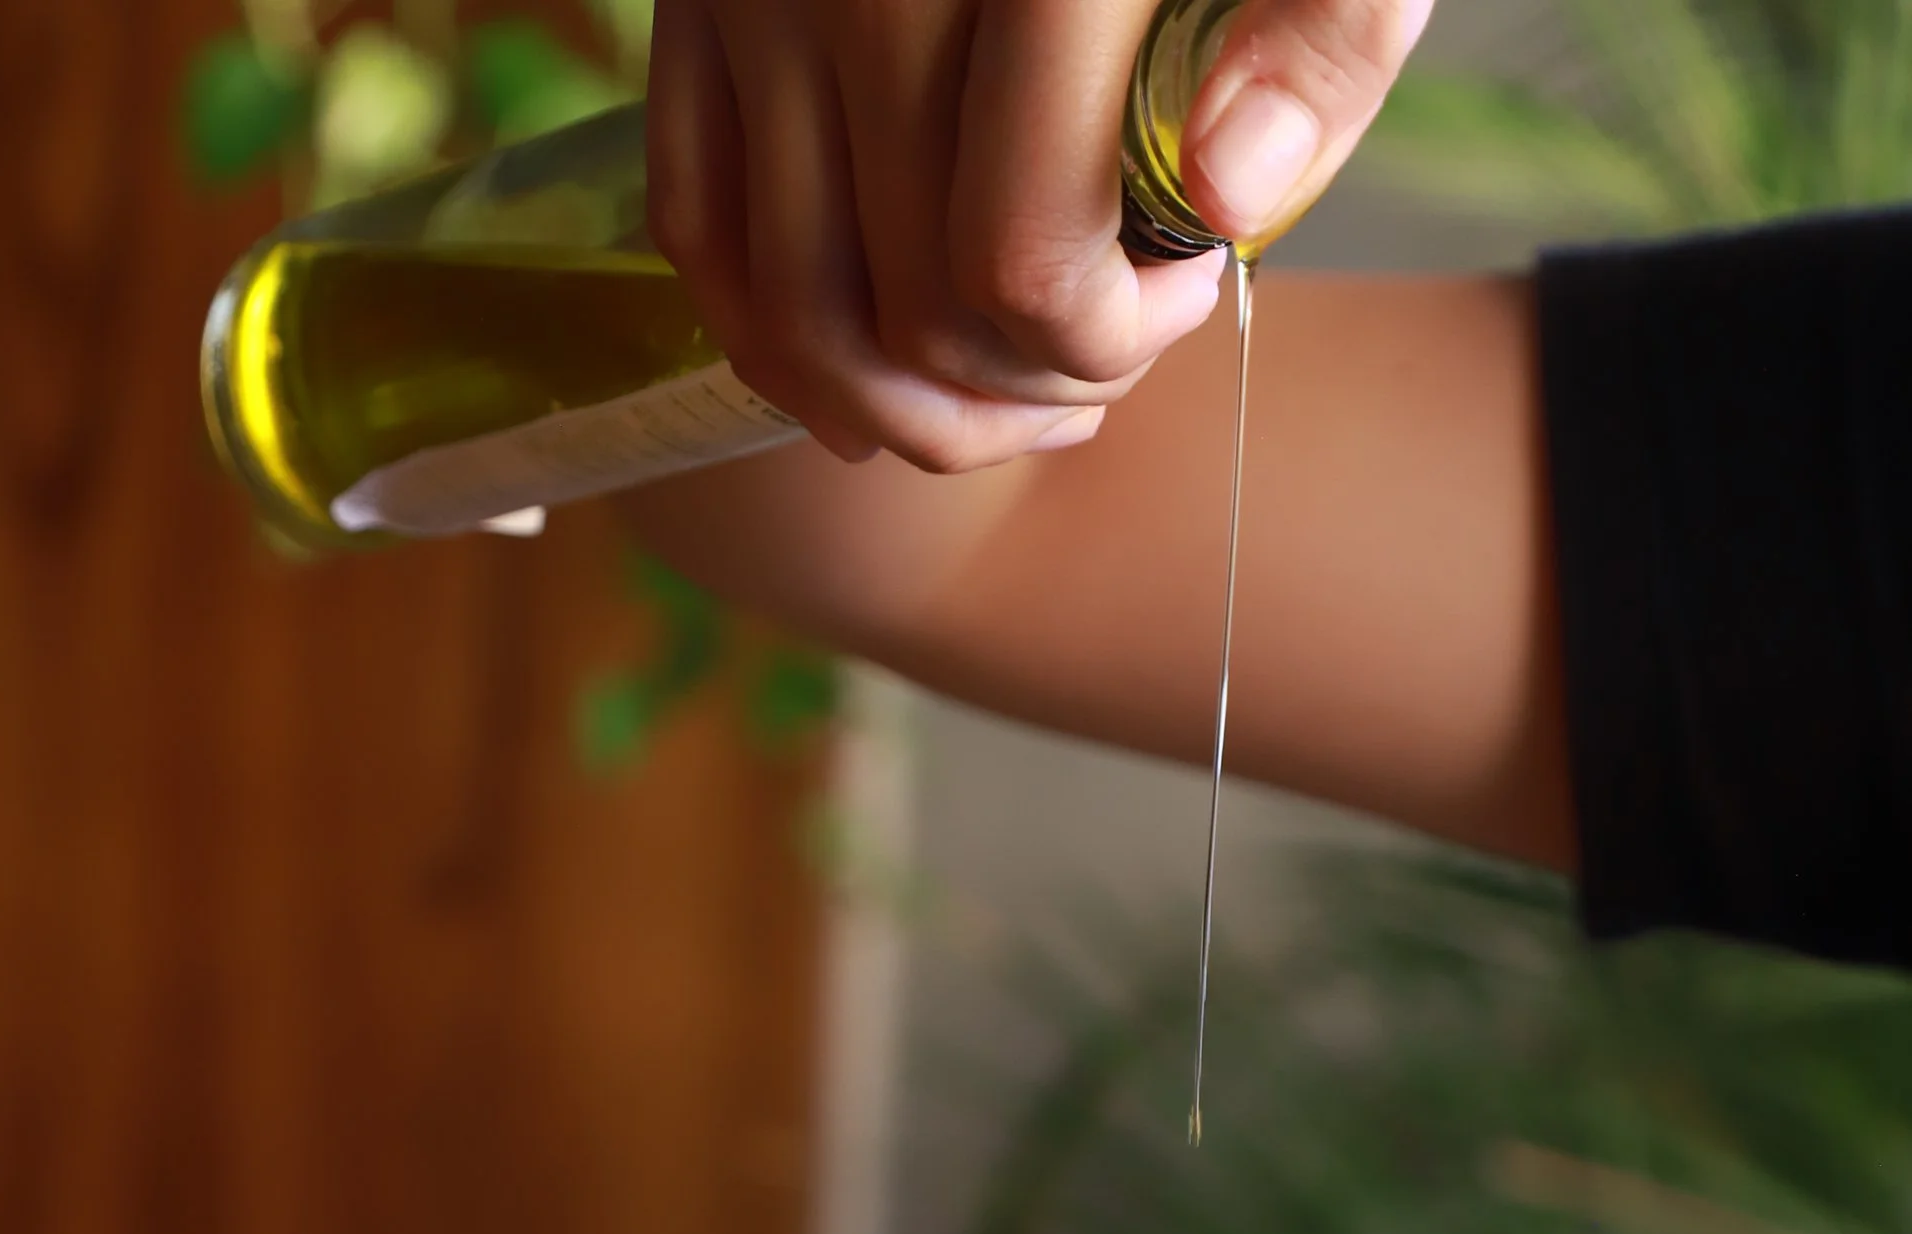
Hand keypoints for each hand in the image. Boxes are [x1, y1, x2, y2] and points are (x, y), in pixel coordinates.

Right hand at [646, 0, 1434, 472]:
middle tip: (1102, 360)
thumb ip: (1321, 34)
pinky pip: (700, 224)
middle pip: (910, 309)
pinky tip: (872, 372)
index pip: (1024, 256)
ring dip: (899, 407)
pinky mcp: (698, 2)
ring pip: (796, 309)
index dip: (1108, 342)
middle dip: (1018, 389)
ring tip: (999, 393)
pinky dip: (774, 339)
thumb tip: (1223, 204)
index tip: (1183, 294)